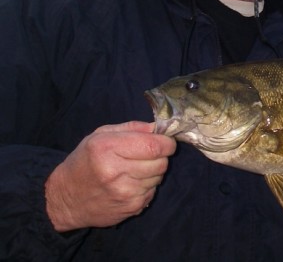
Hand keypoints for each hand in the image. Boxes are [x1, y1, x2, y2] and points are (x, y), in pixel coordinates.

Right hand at [45, 121, 175, 231]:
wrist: (64, 199)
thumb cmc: (84, 161)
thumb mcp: (100, 135)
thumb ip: (132, 128)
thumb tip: (158, 128)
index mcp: (107, 148)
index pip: (154, 146)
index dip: (166, 142)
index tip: (165, 141)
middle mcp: (115, 171)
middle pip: (160, 162)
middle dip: (160, 156)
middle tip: (146, 156)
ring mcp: (124, 192)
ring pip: (158, 177)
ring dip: (153, 172)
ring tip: (134, 170)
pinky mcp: (130, 207)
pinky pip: (152, 191)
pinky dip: (146, 186)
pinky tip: (130, 184)